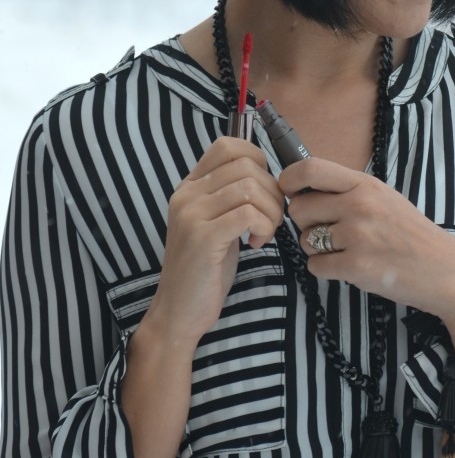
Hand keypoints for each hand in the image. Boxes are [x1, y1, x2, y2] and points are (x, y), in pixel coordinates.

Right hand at [146, 137, 284, 347]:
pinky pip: (249, 213)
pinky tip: (257, 243)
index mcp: (190, 187)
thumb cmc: (206, 269)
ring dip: (271, 211)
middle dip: (272, 192)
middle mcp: (187, 194)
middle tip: (270, 220)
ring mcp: (192, 214)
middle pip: (246, 165)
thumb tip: (268, 176)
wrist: (178, 312)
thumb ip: (231, 197)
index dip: (257, 161)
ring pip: (251, 187)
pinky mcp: (203, 238)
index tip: (264, 191)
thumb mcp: (216, 223)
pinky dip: (264, 226)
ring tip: (264, 233)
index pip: (227, 146)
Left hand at [280, 157, 454, 356]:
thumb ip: (348, 191)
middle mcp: (359, 205)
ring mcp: (358, 236)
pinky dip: (327, 270)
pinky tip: (350, 267)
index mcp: (365, 184)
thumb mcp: (384, 198)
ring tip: (344, 251)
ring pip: (304, 239)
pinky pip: (316, 266)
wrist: (446, 271)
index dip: (289, 179)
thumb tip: (303, 190)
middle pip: (299, 208)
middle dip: (304, 223)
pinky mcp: (357, 266)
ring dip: (316, 248)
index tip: (289, 191)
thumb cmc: (412, 235)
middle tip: (326, 231)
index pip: (309, 168)